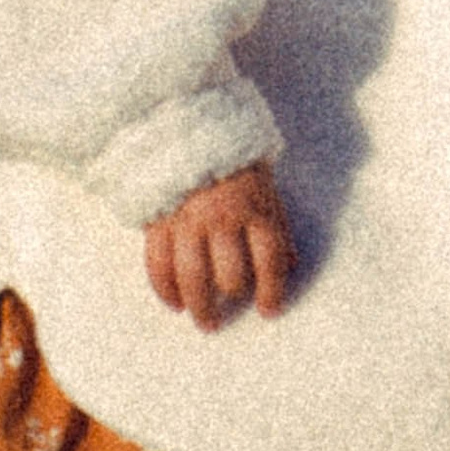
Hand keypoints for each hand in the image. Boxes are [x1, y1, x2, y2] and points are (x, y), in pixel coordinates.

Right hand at [143, 162, 293, 328]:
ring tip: (206, 323)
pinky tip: (175, 304)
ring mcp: (186, 221)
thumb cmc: (235, 163)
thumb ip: (277, 228)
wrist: (187, 128)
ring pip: (192, 277)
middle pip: (230, 274)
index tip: (269, 311)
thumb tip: (292, 265)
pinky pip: (159, 265)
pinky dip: (166, 290)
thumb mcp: (266, 189)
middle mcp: (221, 218)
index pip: (269, 259)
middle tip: (231, 312)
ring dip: (200, 307)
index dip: (272, 291)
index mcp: (254, 207)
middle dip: (233, 296)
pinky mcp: (157, 222)